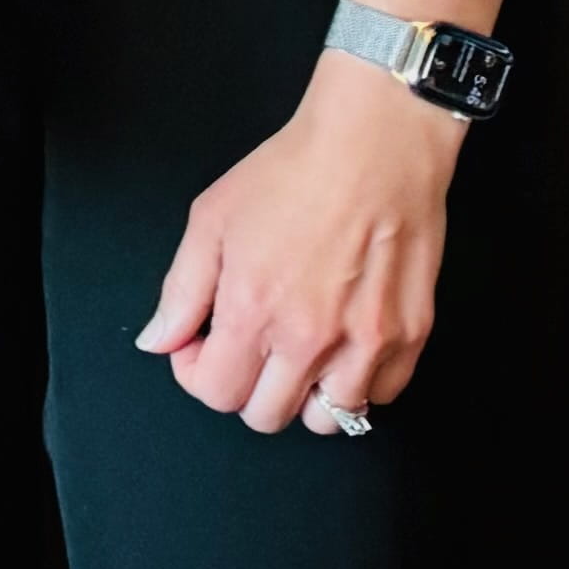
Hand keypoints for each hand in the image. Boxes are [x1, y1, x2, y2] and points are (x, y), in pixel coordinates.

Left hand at [136, 46, 464, 429]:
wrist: (372, 148)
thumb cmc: (289, 176)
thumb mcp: (210, 222)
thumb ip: (181, 292)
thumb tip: (157, 343)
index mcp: (252, 311)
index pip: (215, 394)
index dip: (198, 372)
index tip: (203, 344)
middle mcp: (310, 340)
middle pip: (266, 416)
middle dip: (246, 387)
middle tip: (249, 346)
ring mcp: (367, 343)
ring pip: (327, 419)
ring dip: (304, 395)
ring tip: (298, 352)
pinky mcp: (411, 336)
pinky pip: (379, 397)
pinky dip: (357, 384)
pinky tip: (343, 347)